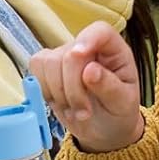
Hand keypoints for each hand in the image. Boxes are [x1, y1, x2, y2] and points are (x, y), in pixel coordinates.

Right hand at [29, 22, 143, 153]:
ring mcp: (64, 56)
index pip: (99, 31)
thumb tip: (90, 71)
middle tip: (84, 112)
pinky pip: (35, 70)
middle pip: (66, 54)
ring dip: (57, 93)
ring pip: (47, 63)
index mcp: (113, 50)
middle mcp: (87, 47)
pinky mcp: (48, 68)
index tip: (80, 56)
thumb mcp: (123, 103)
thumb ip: (110, 87)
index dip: (87, 40)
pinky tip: (61, 103)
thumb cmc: (118, 112)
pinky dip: (45, 91)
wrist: (103, 128)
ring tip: (74, 110)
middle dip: (72, 88)